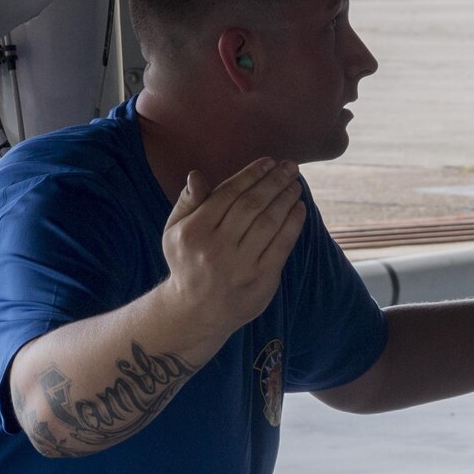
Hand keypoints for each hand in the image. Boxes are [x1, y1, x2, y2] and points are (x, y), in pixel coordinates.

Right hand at [159, 158, 306, 344]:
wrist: (197, 311)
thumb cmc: (187, 262)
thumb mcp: (175, 232)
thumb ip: (188, 202)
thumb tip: (196, 175)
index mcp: (194, 232)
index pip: (228, 194)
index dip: (252, 175)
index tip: (269, 162)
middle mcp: (217, 248)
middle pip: (252, 205)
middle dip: (274, 182)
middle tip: (291, 167)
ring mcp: (240, 266)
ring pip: (269, 223)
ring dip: (286, 199)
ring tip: (296, 184)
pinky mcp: (261, 280)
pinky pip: (282, 245)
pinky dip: (293, 224)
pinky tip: (299, 208)